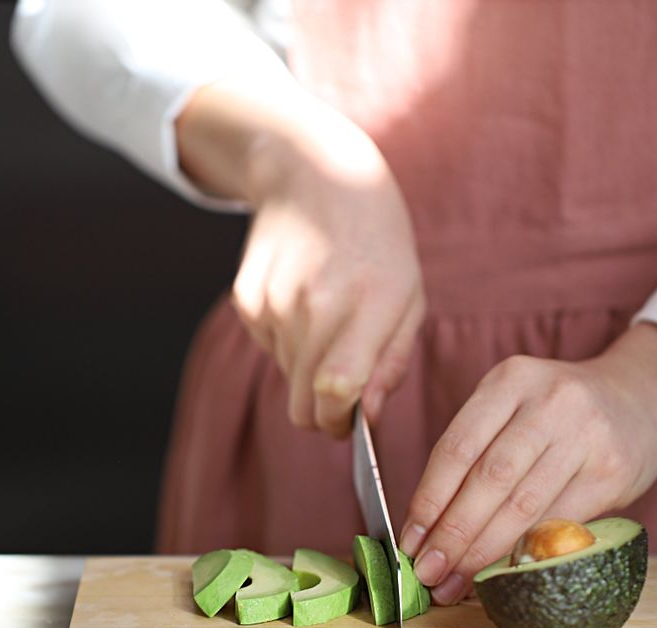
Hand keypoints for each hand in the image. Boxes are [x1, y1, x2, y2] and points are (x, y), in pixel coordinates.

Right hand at [176, 76, 424, 435]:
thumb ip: (391, 362)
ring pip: (287, 379)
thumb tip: (368, 417)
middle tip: (342, 392)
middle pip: (302, 403)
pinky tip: (303, 302)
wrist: (314, 174)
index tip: (349, 425)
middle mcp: (315, 303)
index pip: (336, 390)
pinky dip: (287, 343)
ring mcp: (274, 301)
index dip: (339, 422)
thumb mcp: (409, 295)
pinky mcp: (247, 299)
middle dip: (323, 412)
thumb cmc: (378, 241)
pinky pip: (268, 350)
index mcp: (368, 302)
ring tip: (328, 323)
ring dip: (307, 370)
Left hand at [399, 323, 656, 604]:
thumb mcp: (514, 406)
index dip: (428, 500)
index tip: (408, 541)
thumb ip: (474, 452)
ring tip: (454, 584)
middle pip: (488, 479)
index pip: (457, 448)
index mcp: (510, 380)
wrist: (641, 399)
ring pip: (522, 505)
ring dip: (482, 552)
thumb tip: (426, 526)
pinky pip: (559, 521)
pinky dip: (524, 552)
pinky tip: (500, 574)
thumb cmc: (556, 413)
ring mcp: (586, 435)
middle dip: (451, 533)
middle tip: (427, 573)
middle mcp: (549, 402)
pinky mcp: (612, 471)